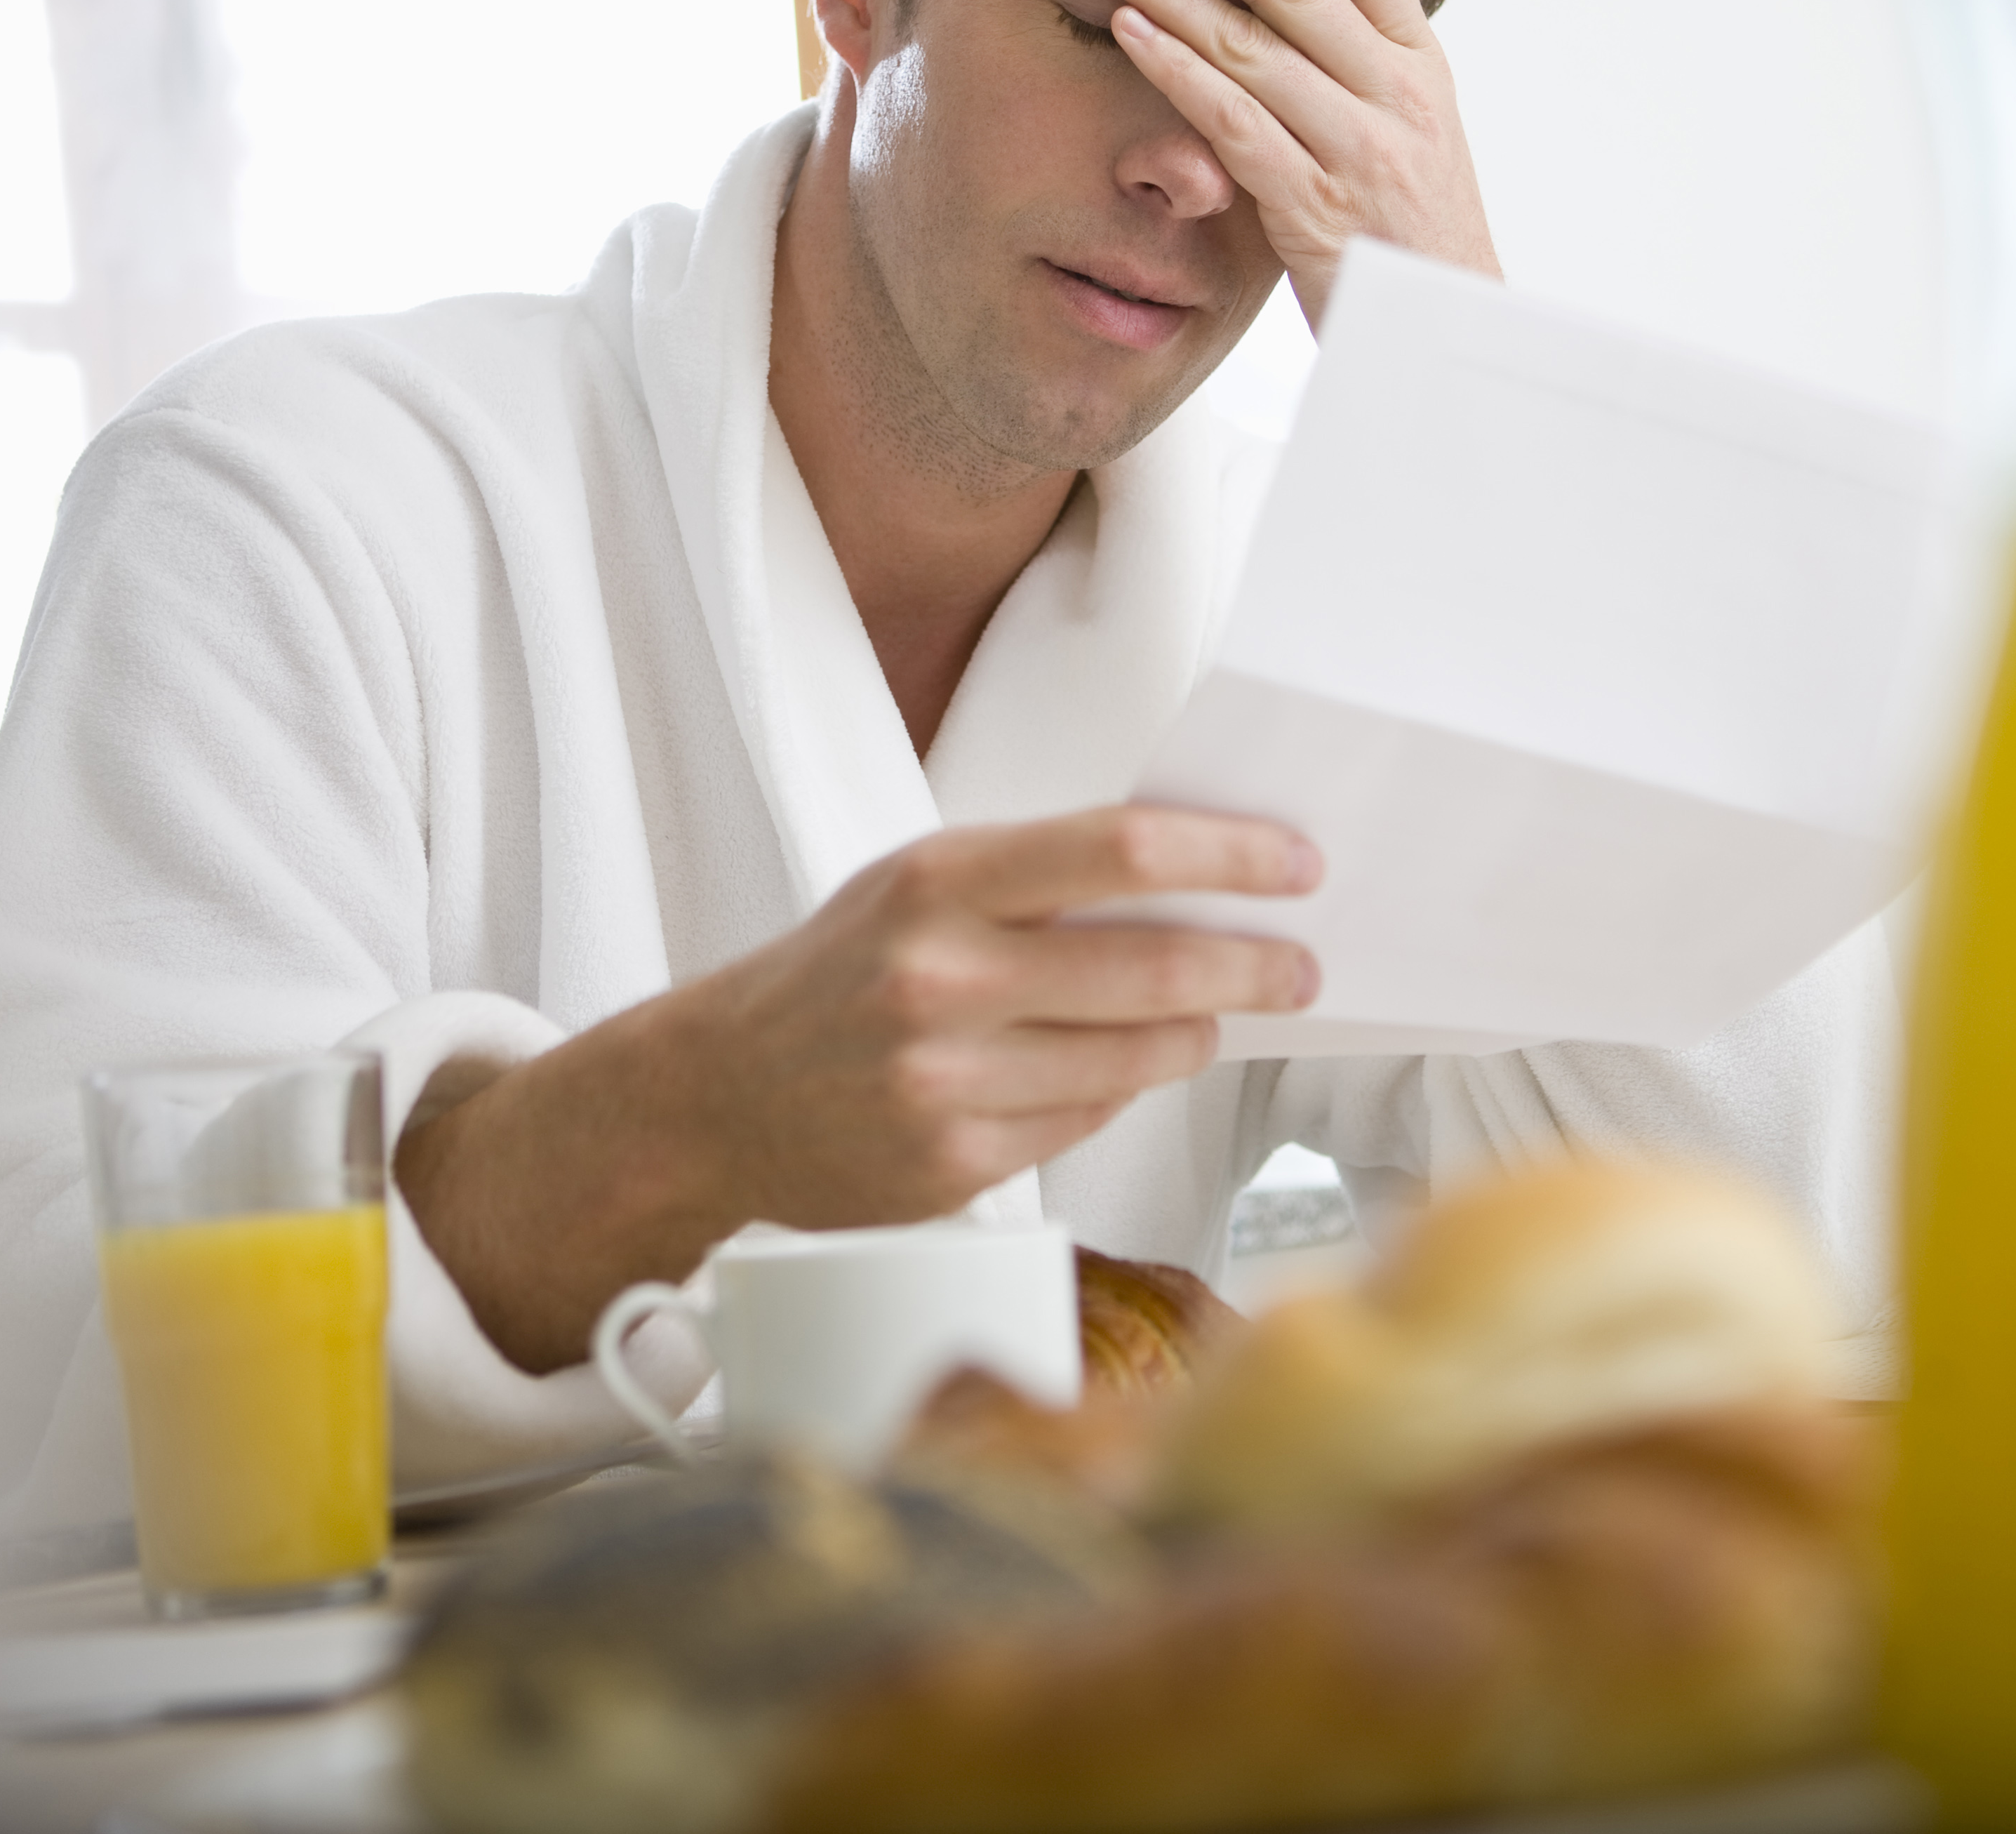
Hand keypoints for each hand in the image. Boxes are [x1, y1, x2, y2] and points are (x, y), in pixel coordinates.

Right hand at [395, 805, 1320, 1371]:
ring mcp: (948, 1081)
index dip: (1229, 857)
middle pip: (1153, 967)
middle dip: (1254, 967)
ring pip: (1135, 1057)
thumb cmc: (837, 972)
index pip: (1122, 851)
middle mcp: (942, 978)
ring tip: (1211, 1016)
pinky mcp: (956, 1165)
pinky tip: (1116, 1069)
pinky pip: (1087, 1120)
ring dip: (1195, 1034)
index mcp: (938, 882)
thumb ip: (1038, 878)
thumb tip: (1193, 884)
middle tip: (1298, 966)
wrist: (717, 1096)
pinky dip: (1119, 1090)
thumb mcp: (917, 884)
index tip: (1294, 865)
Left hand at [1078, 0, 1499, 326]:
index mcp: (1421, 68)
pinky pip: (1235, 123)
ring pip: (1252, 44)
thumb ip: (1363, 76)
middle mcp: (1396, 95)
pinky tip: (1128, 33)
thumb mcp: (1413, 139)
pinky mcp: (1317, 209)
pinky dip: (1176, 70)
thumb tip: (1304, 10)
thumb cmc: (1415, 244)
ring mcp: (1359, 150)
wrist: (1451, 346)